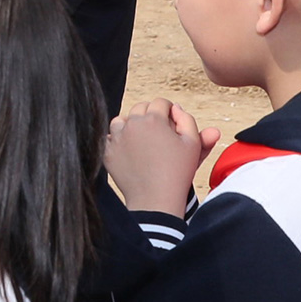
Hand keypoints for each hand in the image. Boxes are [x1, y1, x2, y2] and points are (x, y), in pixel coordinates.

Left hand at [105, 99, 219, 217]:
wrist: (155, 198)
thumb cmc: (177, 173)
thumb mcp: (192, 144)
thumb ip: (187, 121)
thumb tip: (177, 108)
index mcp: (154, 119)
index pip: (160, 102)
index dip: (169, 110)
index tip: (172, 121)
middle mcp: (132, 124)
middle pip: (140, 108)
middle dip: (151, 115)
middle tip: (160, 130)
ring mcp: (117, 138)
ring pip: (122, 120)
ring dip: (132, 124)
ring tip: (144, 138)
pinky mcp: (108, 151)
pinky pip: (110, 138)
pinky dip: (119, 140)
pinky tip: (130, 150)